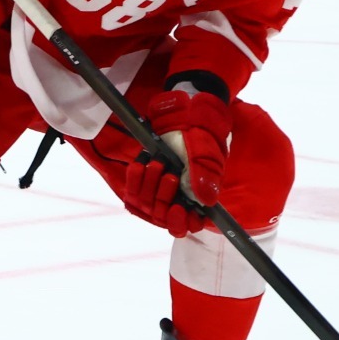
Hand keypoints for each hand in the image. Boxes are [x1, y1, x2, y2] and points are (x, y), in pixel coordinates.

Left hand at [116, 87, 231, 236]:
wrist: (183, 114)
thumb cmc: (199, 135)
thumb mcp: (205, 153)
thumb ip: (205, 175)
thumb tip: (206, 200)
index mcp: (198, 198)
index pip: (188, 225)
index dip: (180, 222)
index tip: (177, 208)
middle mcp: (178, 198)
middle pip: (163, 217)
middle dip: (163, 198)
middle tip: (169, 176)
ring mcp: (158, 190)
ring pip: (146, 205)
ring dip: (149, 186)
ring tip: (157, 164)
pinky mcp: (143, 179)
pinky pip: (132, 191)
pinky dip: (134, 179)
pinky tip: (139, 164)